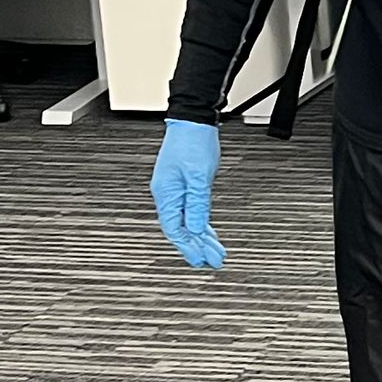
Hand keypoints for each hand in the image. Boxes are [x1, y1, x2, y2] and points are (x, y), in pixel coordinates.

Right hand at [151, 119, 225, 268]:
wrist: (193, 120)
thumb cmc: (193, 142)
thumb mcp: (199, 175)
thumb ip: (198, 203)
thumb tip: (197, 229)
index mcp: (167, 193)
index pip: (175, 228)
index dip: (188, 246)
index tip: (201, 260)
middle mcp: (168, 194)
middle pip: (182, 228)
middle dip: (198, 246)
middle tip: (213, 260)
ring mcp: (176, 190)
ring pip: (188, 221)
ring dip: (201, 237)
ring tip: (215, 252)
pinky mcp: (185, 185)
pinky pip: (191, 211)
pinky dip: (201, 223)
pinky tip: (208, 233)